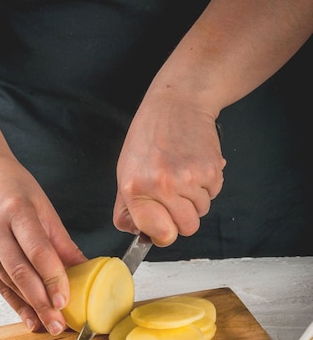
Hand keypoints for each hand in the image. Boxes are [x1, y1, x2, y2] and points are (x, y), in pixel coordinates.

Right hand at [0, 156, 86, 333]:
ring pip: (8, 282)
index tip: (64, 300)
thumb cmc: (14, 187)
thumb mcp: (43, 206)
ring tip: (48, 325)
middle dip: (41, 301)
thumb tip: (85, 268)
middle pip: (20, 272)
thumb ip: (62, 242)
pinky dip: (15, 303)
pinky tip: (29, 318)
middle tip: (58, 324)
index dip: (52, 277)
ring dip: (29, 307)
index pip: (37, 250)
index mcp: (16, 211)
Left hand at [114, 89, 225, 246]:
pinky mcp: (212, 170)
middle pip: (187, 228)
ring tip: (182, 175)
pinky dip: (207, 185)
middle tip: (174, 197)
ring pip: (201, 212)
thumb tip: (139, 235)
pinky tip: (194, 166)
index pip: (161, 234)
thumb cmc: (148, 139)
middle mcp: (162, 185)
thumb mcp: (125, 173)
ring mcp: (189, 178)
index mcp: (136, 188)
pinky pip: (213, 195)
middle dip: (183, 218)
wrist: (177, 104)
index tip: (163, 226)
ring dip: (195, 200)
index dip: (164, 234)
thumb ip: (127, 210)